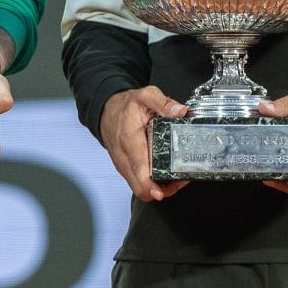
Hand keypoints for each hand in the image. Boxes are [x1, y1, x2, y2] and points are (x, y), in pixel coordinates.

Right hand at [101, 86, 190, 201]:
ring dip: (159, 188)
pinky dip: (153, 184)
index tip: (160, 192)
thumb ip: (163, 103)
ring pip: (139, 188)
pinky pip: (138, 183)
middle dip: (161, 190)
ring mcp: (124, 165)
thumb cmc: (125, 107)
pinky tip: (166, 174)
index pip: (138, 169)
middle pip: (140, 187)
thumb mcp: (145, 96)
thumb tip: (180, 111)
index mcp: (130, 141)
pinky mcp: (125, 169)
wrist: (106, 110)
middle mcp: (124, 157)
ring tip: (177, 178)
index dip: (149, 185)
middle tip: (179, 181)